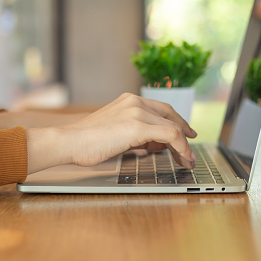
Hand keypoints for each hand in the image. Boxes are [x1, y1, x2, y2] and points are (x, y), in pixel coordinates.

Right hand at [26, 93, 196, 173]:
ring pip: (173, 126)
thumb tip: (151, 146)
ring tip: (187, 160)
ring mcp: (137, 112)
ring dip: (184, 145)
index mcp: (129, 101)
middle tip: (191, 148)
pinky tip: (184, 157)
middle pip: (171, 115)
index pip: (161, 109)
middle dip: (184, 133)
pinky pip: (170, 135)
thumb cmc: (86, 142)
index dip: (177, 123)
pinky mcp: (138, 126)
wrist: (69, 142)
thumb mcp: (116, 134)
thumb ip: (135, 136)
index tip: (186, 134)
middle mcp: (135, 102)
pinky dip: (181, 147)